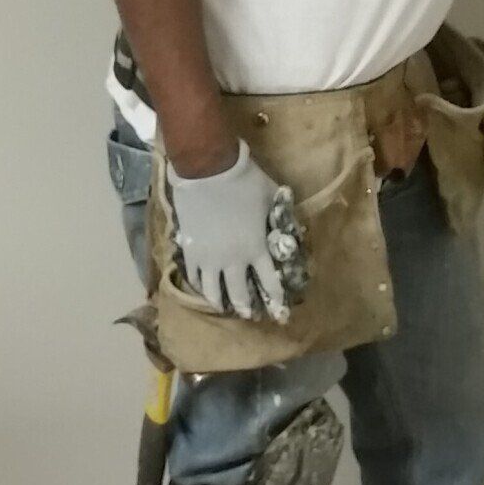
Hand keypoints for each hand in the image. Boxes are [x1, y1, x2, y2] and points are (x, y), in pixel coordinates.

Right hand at [168, 144, 309, 321]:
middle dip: (246, 309)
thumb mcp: (273, 197)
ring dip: (221, 302)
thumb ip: (281, 215)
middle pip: (240, 295)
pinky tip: (203, 287)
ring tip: (224, 307)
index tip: (280, 313)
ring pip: (213, 291)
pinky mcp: (190, 250)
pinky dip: (200, 286)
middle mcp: (233, 260)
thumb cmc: (244, 181)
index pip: (270, 283)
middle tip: (250, 315)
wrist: (208, 170)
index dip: (276, 299)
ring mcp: (209, 258)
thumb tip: (292, 224)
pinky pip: (194, 276)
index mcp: (257, 249)